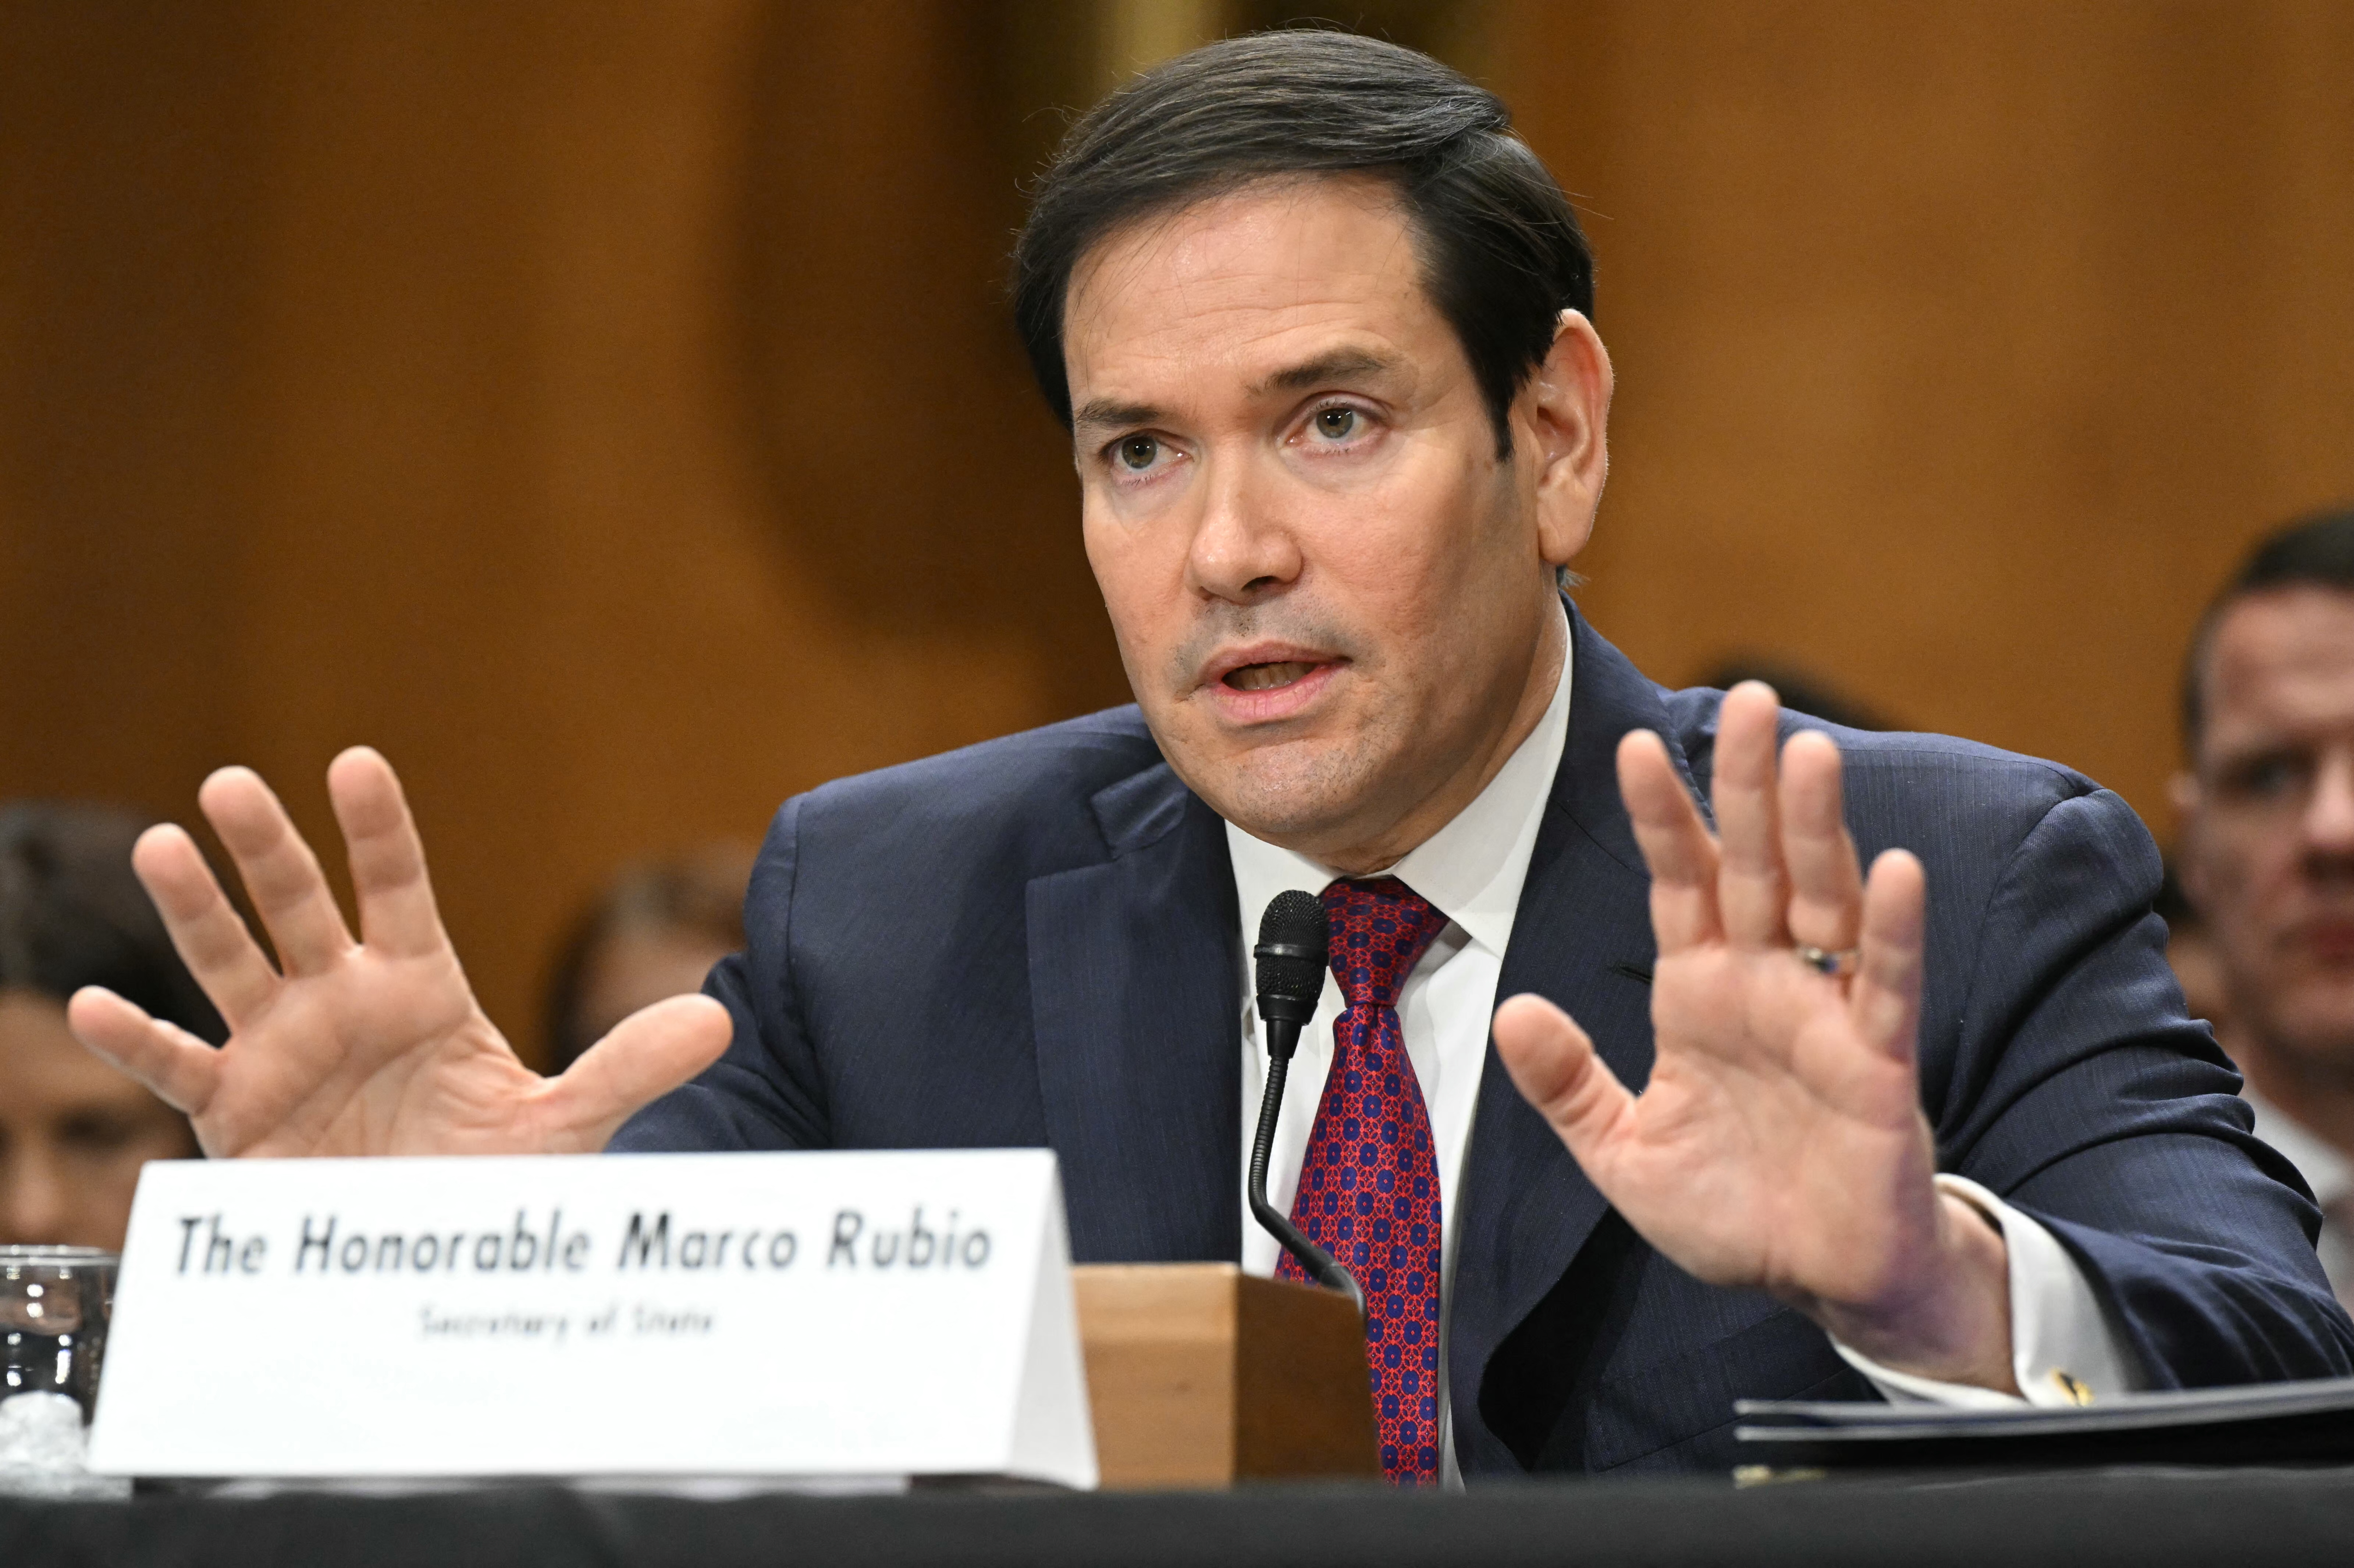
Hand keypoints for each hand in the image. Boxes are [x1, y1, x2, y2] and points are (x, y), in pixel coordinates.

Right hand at [67, 748, 731, 1157]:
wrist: (428, 1252)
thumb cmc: (484, 1179)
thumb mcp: (564, 1124)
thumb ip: (629, 1067)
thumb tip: (720, 1019)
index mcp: (420, 988)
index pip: (398, 889)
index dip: (377, 829)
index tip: (355, 765)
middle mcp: (342, 1002)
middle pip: (302, 907)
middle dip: (269, 848)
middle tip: (231, 785)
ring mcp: (281, 1050)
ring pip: (231, 963)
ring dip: (195, 909)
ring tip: (162, 849)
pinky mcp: (235, 1113)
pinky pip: (177, 1066)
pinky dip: (137, 1037)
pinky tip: (91, 1003)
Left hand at [1492, 683, 2015, 1390]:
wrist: (1817, 1282)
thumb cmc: (1733, 1211)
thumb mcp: (1621, 1151)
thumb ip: (1567, 1084)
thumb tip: (1511, 1012)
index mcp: (1702, 992)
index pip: (1678, 882)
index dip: (1660, 815)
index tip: (1631, 743)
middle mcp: (1767, 985)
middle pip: (1755, 863)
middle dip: (1749, 783)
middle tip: (1751, 697)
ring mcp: (1826, 1017)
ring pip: (1824, 901)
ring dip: (1817, 829)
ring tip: (1810, 752)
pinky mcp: (1878, 1065)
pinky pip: (1885, 987)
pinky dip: (1891, 930)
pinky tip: (1895, 868)